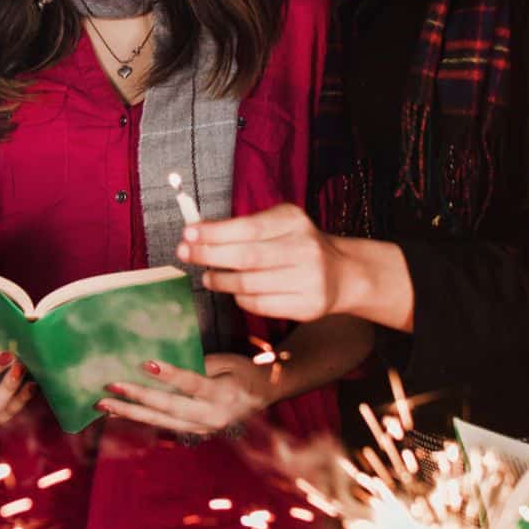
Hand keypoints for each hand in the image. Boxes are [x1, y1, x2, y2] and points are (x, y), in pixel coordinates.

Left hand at [95, 354, 270, 437]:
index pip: (192, 384)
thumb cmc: (246, 372)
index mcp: (225, 394)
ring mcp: (203, 429)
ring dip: (130, 412)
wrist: (265, 396)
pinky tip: (117, 413)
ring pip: (161, 421)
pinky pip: (163, 425)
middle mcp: (212, 417)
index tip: (145, 363)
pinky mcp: (195, 433)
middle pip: (170, 407)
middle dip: (138, 397)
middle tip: (110, 386)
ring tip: (103, 404)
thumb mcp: (228, 362)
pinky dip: (139, 418)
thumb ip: (200, 366)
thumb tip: (164, 369)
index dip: (169, 374)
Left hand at [177, 203, 351, 321]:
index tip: (188, 233)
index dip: (214, 233)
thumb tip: (198, 230)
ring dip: (220, 281)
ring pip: (249, 284)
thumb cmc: (298, 245)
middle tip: (185, 253)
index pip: (247, 227)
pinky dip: (240, 298)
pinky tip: (234, 291)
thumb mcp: (278, 224)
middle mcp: (304, 249)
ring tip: (208, 277)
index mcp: (294, 222)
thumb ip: (242, 226)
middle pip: (246, 257)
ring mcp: (308, 279)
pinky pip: (260, 304)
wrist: (343, 273)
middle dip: (209, 256)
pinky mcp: (308, 306)